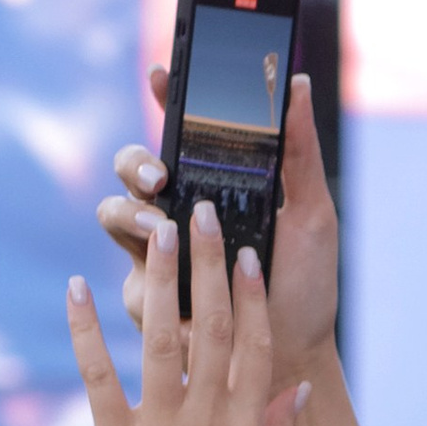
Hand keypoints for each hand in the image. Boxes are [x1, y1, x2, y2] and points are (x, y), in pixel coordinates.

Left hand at [67, 209, 307, 425]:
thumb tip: (297, 388)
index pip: (255, 347)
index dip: (251, 297)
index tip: (249, 254)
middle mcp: (208, 421)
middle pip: (211, 327)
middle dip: (208, 265)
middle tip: (204, 212)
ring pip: (163, 337)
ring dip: (159, 278)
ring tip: (157, 230)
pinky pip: (98, 377)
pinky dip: (85, 331)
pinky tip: (76, 290)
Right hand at [97, 70, 336, 387]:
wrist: (295, 353)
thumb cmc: (305, 284)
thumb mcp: (312, 214)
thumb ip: (299, 151)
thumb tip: (298, 83)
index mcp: (213, 187)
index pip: (180, 133)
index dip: (165, 98)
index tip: (163, 72)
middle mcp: (177, 214)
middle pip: (131, 169)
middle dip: (136, 163)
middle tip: (161, 176)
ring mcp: (155, 255)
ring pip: (114, 214)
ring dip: (132, 215)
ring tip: (164, 229)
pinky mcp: (148, 298)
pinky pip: (129, 276)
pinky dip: (143, 273)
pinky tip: (167, 280)